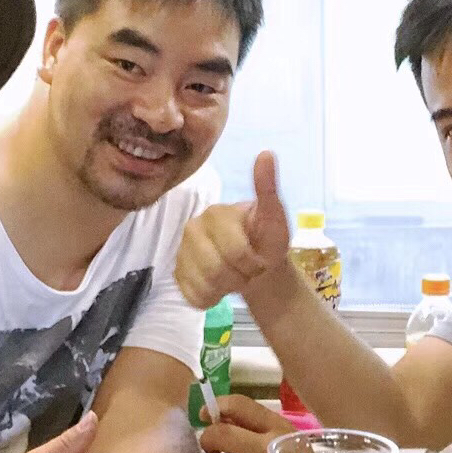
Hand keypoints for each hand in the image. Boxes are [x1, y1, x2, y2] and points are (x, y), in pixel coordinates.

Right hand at [176, 151, 291, 309]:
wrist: (258, 263)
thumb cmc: (265, 238)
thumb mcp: (274, 215)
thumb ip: (267, 187)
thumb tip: (266, 153)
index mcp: (215, 213)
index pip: (235, 250)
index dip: (253, 262)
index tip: (261, 259)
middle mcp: (191, 229)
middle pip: (216, 270)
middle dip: (240, 276)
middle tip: (249, 270)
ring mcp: (181, 252)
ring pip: (203, 285)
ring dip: (227, 288)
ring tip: (236, 276)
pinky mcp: (177, 275)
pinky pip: (192, 296)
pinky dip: (210, 299)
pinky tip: (220, 288)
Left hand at [198, 395, 295, 452]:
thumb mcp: (292, 444)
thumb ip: (261, 429)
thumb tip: (223, 417)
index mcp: (278, 431)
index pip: (238, 405)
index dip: (217, 407)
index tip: (205, 415)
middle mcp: (264, 450)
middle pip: (217, 433)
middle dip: (208, 439)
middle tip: (213, 449)